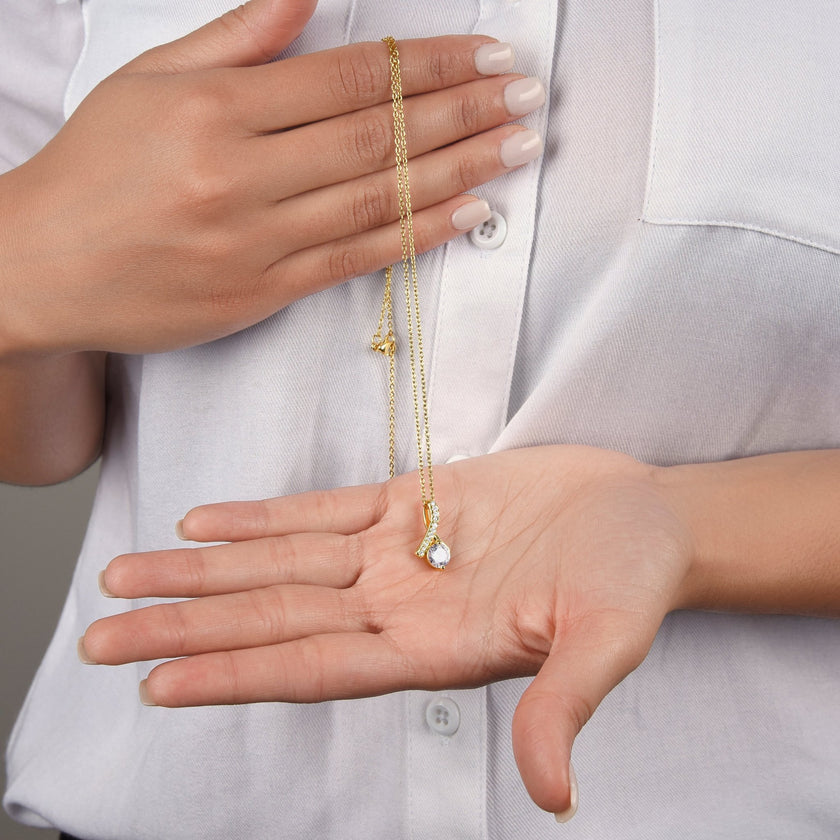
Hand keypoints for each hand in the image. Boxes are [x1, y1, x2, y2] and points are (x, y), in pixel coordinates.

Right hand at [0, 0, 542, 356]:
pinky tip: (466, 215)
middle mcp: (242, 173)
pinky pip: (355, 260)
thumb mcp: (153, 80)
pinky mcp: (262, 292)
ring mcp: (256, 240)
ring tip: (516, 150)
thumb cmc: (96, 170)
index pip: (352, 78)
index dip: (429, 65)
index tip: (485, 55)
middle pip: (378, 135)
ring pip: (378, 198)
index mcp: (218, 108)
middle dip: (464, 113)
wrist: (42, 267)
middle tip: (525, 98)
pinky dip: (416, 235)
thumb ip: (239, 37)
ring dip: (459, 172)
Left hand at [82, 445, 692, 813]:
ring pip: (281, 563)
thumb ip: (566, 706)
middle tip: (101, 633)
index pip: (313, 668)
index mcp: (433, 647)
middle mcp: (400, 603)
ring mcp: (400, 551)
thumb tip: (553, 796)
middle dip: (188, 624)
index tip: (157, 682)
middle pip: (274, 618)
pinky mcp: (412, 500)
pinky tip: (209, 521)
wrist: (644, 514)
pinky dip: (263, 517)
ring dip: (206, 569)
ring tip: (130, 571)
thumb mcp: (608, 640)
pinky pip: (321, 511)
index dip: (236, 674)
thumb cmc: (633, 577)